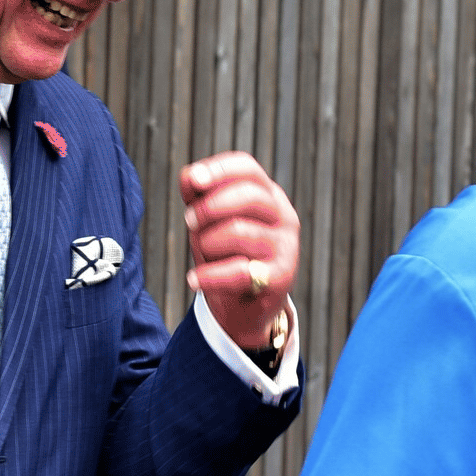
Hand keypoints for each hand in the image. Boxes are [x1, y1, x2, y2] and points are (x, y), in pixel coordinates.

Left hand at [179, 154, 299, 354]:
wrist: (244, 306)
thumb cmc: (224, 254)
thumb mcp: (208, 222)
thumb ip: (199, 196)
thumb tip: (190, 176)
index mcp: (268, 195)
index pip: (248, 169)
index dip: (220, 169)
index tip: (194, 180)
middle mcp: (284, 216)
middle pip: (249, 196)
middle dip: (209, 207)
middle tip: (189, 222)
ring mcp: (286, 247)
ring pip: (240, 232)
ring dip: (209, 242)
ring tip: (201, 253)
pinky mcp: (280, 277)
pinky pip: (240, 271)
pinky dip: (210, 276)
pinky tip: (194, 279)